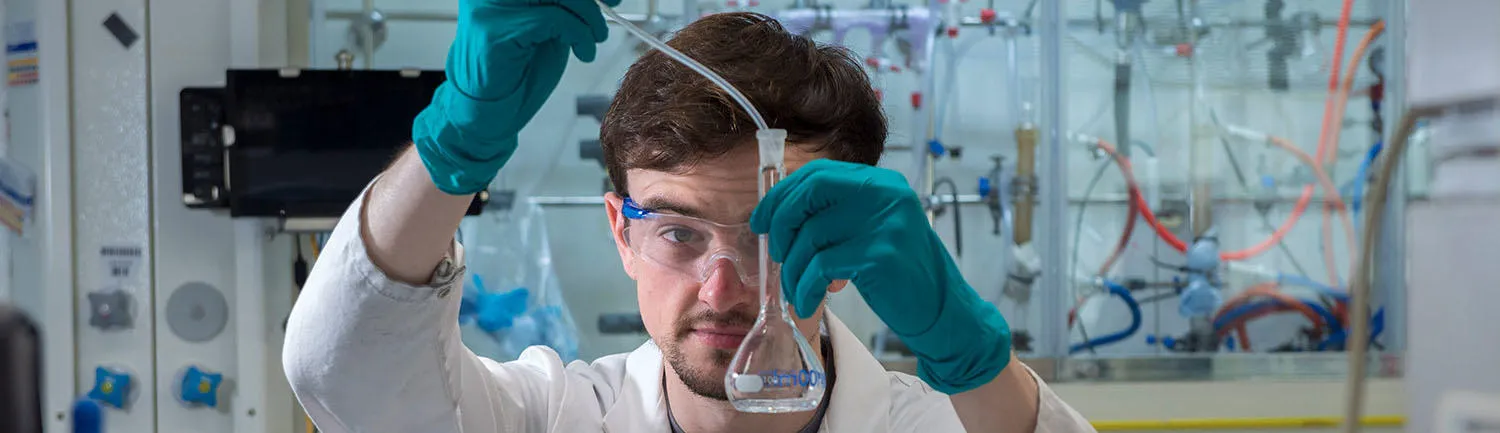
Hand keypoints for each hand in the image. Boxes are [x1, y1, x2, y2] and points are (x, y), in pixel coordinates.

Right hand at [413, 0, 618, 194]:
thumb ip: (565, 8)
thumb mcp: (548, 30)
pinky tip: (583, 52)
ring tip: (595, 38)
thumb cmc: (514, 74)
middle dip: (589, 0)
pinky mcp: (494, 31)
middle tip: (610, 11)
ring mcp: (489, 8)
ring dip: (588, 17)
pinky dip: (579, 34)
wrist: (486, 113)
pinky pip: (552, 18)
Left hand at [751, 159, 1010, 393]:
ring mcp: (885, 223)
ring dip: (793, 269)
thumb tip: (780, 215)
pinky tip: (807, 301)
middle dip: (780, 227)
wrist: (944, 310)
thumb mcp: (873, 232)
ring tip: (796, 289)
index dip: (782, 196)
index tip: (762, 221)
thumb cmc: (901, 274)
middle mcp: (885, 194)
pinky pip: (822, 267)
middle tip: (776, 256)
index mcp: (881, 183)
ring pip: (810, 236)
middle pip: (809, 196)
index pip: (817, 174)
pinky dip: (806, 287)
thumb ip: (838, 216)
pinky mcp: (880, 256)